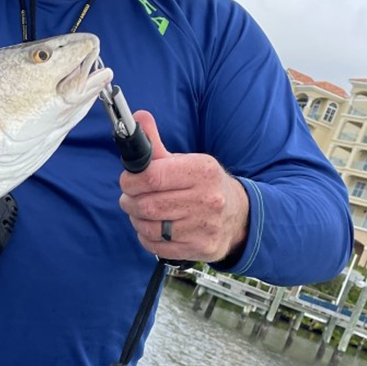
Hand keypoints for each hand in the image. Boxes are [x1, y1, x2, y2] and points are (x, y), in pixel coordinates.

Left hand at [118, 110, 248, 262]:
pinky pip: (157, 246)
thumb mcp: (186, 160)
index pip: (152, 176)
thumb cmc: (203, 185)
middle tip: (130, 198)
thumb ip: (156, 142)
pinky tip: (153, 228)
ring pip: (149, 228)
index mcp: (202, 170)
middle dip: (130, 202)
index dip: (130, 180)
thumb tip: (136, 117)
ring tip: (141, 212)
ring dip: (137, 220)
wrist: (240, 216)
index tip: (127, 181)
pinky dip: (147, 238)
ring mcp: (206, 226)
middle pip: (147, 205)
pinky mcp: (202, 248)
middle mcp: (208, 199)